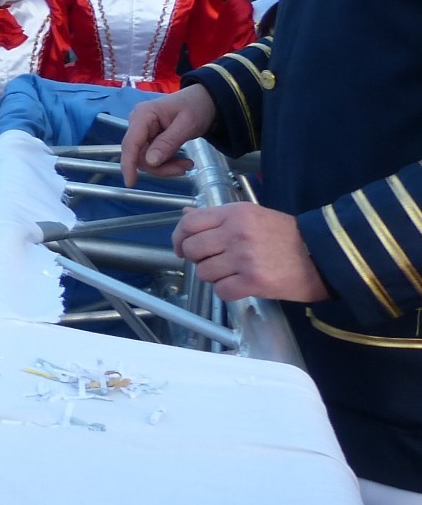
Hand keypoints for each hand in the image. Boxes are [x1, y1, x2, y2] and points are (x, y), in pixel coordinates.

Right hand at [120, 86, 217, 184]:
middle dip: (159, 167)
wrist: (206, 101)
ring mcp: (143, 131)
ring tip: (187, 165)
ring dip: (165, 167)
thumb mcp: (187, 124)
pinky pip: (153, 157)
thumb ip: (168, 143)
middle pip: (139, 154)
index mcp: (143, 115)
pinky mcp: (150, 138)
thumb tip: (150, 162)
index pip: (131, 143)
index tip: (130, 182)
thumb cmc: (197, 107)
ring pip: (146, 159)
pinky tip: (182, 162)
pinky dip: (167, 163)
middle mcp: (138, 124)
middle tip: (184, 169)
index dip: (128, 163)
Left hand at [174, 203, 330, 302]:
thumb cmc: (289, 236)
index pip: (189, 223)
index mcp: (235, 213)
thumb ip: (219, 218)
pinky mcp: (253, 281)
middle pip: (191, 249)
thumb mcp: (254, 215)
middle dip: (197, 259)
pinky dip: (228, 291)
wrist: (325, 256)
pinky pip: (221, 291)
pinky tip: (241, 285)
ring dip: (214, 276)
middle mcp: (236, 233)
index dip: (179, 237)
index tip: (182, 247)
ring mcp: (244, 258)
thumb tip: (185, 215)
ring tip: (233, 273)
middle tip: (213, 262)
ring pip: (204, 272)